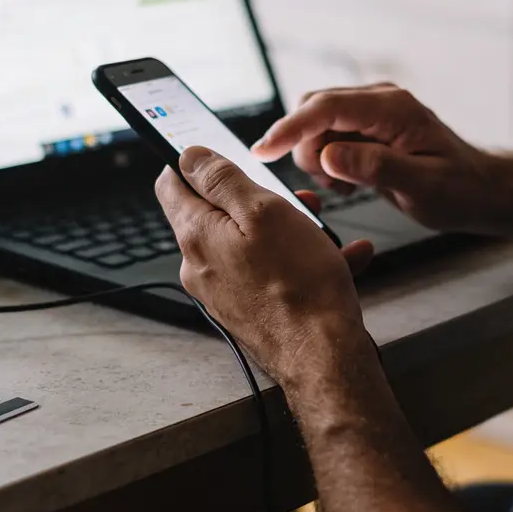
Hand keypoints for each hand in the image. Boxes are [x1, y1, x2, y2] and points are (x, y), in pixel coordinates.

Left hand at [156, 146, 374, 384]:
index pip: (171, 185)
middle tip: (291, 195)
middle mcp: (201, 265)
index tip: (215, 154)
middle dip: (257, 197)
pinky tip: (341, 257)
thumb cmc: (299, 285)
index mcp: (197, 235)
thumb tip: (189, 156)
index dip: (191, 162)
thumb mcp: (264, 211)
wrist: (324, 358)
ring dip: (286, 227)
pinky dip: (302, 260)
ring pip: (251, 242)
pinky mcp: (249, 310)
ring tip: (320, 227)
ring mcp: (224, 291)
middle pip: (217, 213)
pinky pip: (272, 273)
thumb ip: (222, 179)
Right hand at [251, 83, 499, 233]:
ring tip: (345, 187)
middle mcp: (379, 100)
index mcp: (392, 108)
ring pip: (316, 125)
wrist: (481, 190)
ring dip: (316, 157)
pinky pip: (327, 135)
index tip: (263, 151)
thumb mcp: (422, 187)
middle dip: (304, 147)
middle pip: (313, 110)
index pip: (326, 108)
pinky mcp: (366, 126)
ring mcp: (371, 111)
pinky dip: (326, 161)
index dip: (290, 128)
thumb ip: (375, 168)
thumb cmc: (460, 190)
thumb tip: (328, 155)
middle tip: (327, 185)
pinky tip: (348, 182)